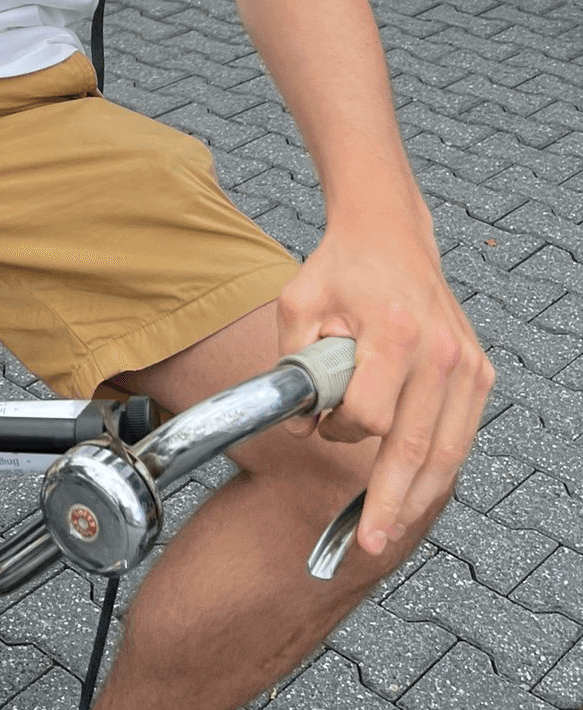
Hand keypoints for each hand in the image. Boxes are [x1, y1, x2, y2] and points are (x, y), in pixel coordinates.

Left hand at [277, 203, 493, 556]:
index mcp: (394, 331)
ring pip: (447, 450)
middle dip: (391, 502)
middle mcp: (440, 350)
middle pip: (416, 446)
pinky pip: (461, 434)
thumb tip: (302, 425)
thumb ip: (293, 365)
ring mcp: (466, 362)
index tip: (320, 422)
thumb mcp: (298, 304)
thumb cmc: (341, 267)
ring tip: (392, 529)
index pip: (370, 414)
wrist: (389, 232)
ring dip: (420, 497)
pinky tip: (417, 491)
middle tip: (370, 542)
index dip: (338, 431)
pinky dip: (440, 466)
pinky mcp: (479, 371)